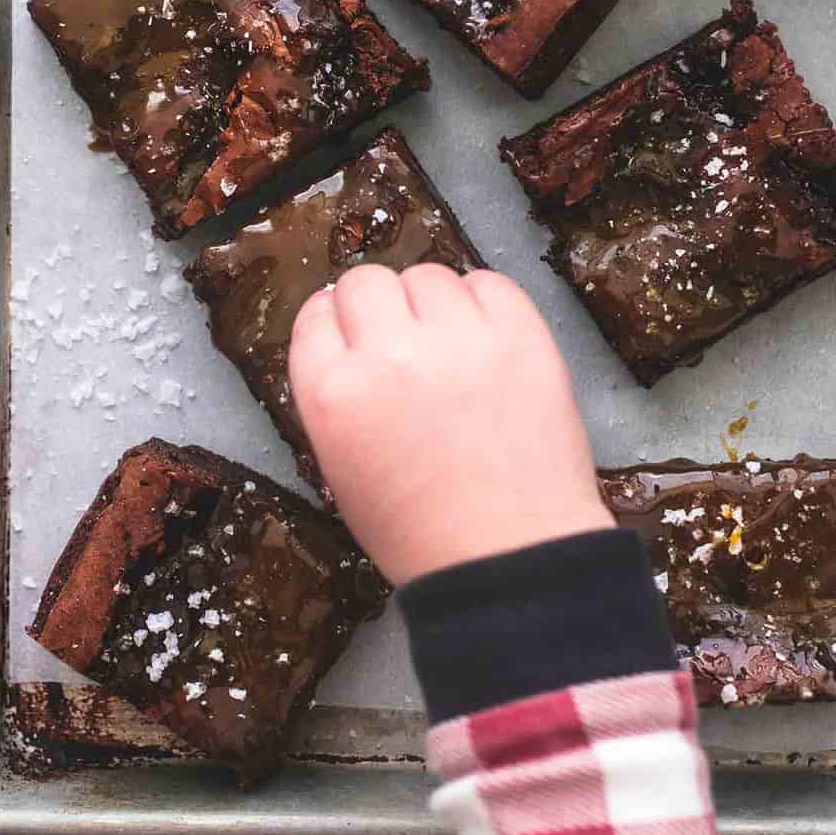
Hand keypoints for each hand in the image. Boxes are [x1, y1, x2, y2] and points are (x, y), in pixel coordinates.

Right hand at [288, 265, 612, 584]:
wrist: (511, 558)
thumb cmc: (419, 532)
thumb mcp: (342, 468)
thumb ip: (335, 394)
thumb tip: (346, 332)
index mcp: (332, 394)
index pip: (316, 315)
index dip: (334, 323)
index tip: (351, 335)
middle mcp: (390, 353)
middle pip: (365, 282)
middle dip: (376, 307)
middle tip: (401, 341)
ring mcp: (459, 338)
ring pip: (426, 275)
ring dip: (430, 304)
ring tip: (449, 346)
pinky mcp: (520, 334)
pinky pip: (488, 282)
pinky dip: (482, 302)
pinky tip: (485, 338)